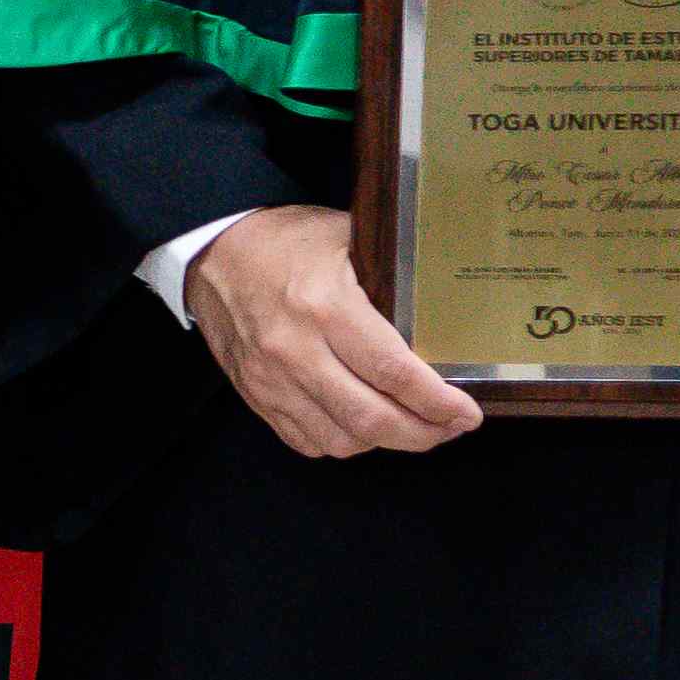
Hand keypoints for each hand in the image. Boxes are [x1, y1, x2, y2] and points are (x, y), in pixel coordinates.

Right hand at [181, 203, 479, 457]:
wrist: (213, 254)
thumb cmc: (284, 241)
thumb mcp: (346, 236)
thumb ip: (392, 268)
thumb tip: (447, 293)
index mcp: (325, 308)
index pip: (393, 373)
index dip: (438, 402)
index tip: (467, 413)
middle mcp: (296, 352)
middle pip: (372, 420)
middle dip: (423, 434)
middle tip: (449, 428)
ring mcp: (271, 380)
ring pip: (341, 440)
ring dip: (384, 442)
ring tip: (410, 427)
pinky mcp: (255, 396)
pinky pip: (306, 442)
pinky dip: (342, 442)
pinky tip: (362, 426)